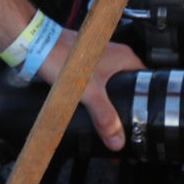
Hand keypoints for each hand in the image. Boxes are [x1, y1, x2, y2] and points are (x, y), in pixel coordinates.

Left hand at [38, 30, 144, 150]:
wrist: (36, 45)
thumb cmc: (60, 55)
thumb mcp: (88, 91)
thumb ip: (104, 116)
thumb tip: (117, 138)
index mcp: (123, 57)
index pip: (146, 79)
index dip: (147, 99)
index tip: (147, 116)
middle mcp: (114, 55)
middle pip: (130, 84)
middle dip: (129, 105)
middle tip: (128, 124)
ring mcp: (99, 59)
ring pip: (113, 84)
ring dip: (112, 101)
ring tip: (111, 121)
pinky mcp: (85, 64)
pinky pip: (98, 84)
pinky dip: (98, 97)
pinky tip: (93, 108)